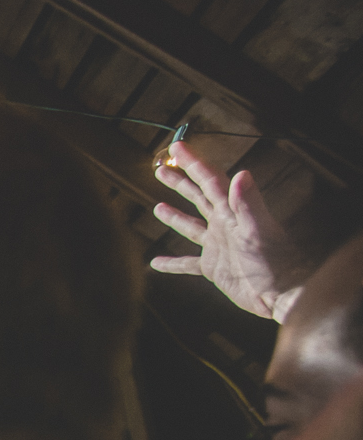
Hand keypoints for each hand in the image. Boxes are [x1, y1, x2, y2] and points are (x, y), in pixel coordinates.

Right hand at [150, 145, 307, 319]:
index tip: (177, 147)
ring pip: (192, 227)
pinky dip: (173, 263)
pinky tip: (157, 263)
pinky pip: (188, 264)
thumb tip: (241, 174)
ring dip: (175, 217)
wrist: (283, 293)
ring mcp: (218, 246)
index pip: (209, 181)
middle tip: (161, 169)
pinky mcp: (215, 268)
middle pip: (198, 198)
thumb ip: (249, 203)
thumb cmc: (276, 262)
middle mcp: (224, 225)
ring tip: (158, 208)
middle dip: (181, 182)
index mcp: (232, 212)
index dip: (193, 163)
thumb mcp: (259, 230)